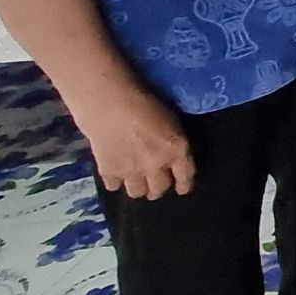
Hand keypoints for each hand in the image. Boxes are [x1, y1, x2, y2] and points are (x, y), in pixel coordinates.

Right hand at [79, 83, 193, 199]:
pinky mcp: (109, 173)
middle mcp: (157, 165)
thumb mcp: (171, 121)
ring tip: (134, 179)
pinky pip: (114, 186)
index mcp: (177, 150)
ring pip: (137, 193)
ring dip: (137, 186)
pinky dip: (115, 181)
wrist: (110, 102)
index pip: (186, 177)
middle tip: (154, 182)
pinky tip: (115, 171)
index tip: (181, 188)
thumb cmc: (144, 101)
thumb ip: (174, 144)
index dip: (184, 185)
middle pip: (159, 189)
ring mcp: (132, 172)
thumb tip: (173, 156)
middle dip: (158, 187)